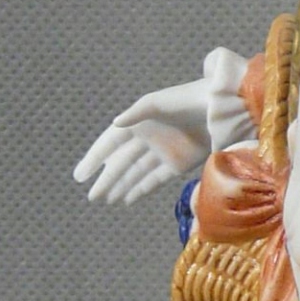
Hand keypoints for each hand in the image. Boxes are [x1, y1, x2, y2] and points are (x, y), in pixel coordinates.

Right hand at [74, 81, 213, 204]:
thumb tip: (115, 123)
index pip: (110, 143)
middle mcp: (147, 138)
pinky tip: (126, 199)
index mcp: (137, 122)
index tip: (81, 176)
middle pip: (121, 163)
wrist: (218, 109)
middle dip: (106, 179)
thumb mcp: (157, 103)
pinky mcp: (178, 164)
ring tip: (105, 200)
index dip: (95, 159)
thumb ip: (136, 113)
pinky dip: (141, 189)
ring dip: (121, 186)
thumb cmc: (186, 100)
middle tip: (92, 196)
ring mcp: (162, 152)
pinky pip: (154, 180)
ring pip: (135, 174)